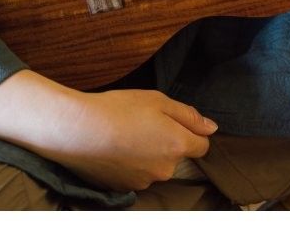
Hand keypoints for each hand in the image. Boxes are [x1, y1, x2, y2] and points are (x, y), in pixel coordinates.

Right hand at [0, 70, 217, 191]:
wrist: (78, 130)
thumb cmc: (118, 109)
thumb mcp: (158, 100)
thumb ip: (189, 115)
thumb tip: (211, 128)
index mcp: (178, 145)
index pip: (203, 146)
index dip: (192, 132)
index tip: (174, 122)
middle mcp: (166, 169)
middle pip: (177, 156)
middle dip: (167, 142)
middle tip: (144, 122)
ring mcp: (144, 181)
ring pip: (156, 166)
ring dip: (148, 153)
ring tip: (126, 134)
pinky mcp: (124, 188)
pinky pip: (136, 174)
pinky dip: (130, 164)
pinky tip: (115, 148)